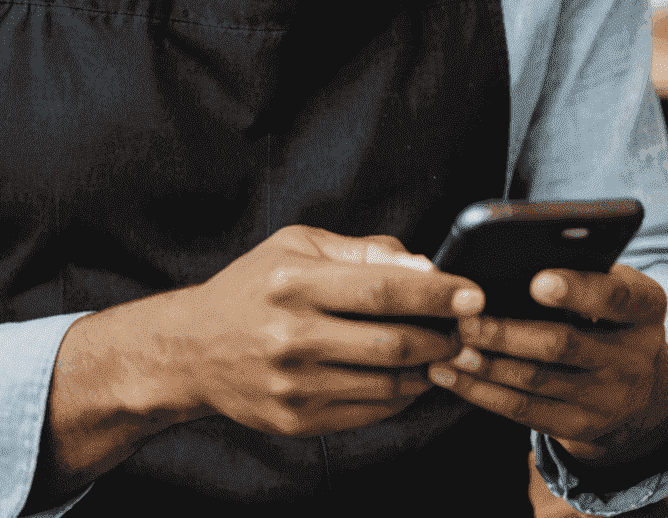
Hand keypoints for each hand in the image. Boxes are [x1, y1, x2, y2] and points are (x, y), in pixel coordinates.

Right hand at [176, 224, 475, 438]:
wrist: (195, 349)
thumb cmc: (252, 286)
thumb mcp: (297, 247)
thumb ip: (362, 252)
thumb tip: (424, 266)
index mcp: (294, 282)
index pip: (382, 289)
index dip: (435, 293)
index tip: (472, 294)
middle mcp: (294, 335)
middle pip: (393, 341)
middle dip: (443, 336)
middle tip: (469, 328)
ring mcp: (296, 384)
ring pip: (389, 382)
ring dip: (429, 369)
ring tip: (445, 351)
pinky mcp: (300, 420)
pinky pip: (371, 410)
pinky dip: (402, 394)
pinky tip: (411, 376)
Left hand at [425, 264, 667, 466]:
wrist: (643, 393)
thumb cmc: (609, 316)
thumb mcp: (614, 288)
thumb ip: (580, 269)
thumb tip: (510, 255)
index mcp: (645, 308)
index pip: (616, 297)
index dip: (577, 290)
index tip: (537, 281)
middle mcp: (634, 357)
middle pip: (564, 344)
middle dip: (508, 332)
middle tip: (465, 318)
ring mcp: (608, 398)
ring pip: (537, 380)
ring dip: (487, 364)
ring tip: (450, 344)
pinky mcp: (580, 427)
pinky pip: (524, 411)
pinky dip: (482, 392)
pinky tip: (450, 374)